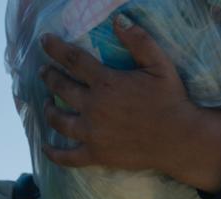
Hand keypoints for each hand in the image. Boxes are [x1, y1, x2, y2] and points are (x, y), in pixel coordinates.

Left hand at [39, 15, 220, 192]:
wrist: (178, 138)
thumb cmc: (171, 99)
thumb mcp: (160, 64)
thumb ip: (139, 41)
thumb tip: (119, 20)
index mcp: (106, 83)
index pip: (73, 60)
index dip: (56, 49)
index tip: (44, 41)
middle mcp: (93, 107)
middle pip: (61, 88)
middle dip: (49, 77)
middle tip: (43, 71)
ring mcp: (91, 133)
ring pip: (58, 121)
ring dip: (48, 110)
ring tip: (46, 103)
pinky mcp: (95, 154)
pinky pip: (67, 156)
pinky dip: (53, 153)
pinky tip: (45, 147)